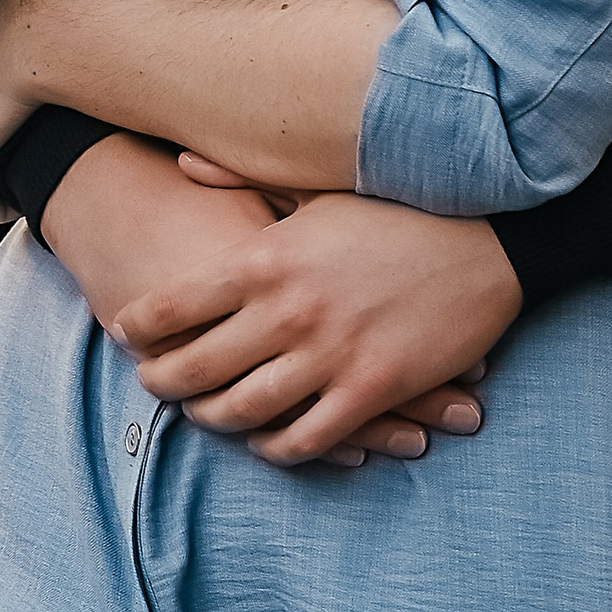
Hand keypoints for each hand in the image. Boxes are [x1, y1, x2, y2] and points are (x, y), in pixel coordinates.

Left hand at [29, 139, 415, 472]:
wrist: (486, 240)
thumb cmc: (395, 208)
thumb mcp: (316, 187)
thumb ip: (243, 179)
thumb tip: (182, 163)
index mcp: (269, 257)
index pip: (177, 303)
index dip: (142, 324)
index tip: (126, 331)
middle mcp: (289, 311)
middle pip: (196, 368)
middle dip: (162, 382)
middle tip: (151, 384)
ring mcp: (329, 355)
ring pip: (243, 411)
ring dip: (213, 419)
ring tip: (202, 414)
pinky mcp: (369, 390)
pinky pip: (304, 439)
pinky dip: (277, 447)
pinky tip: (269, 441)